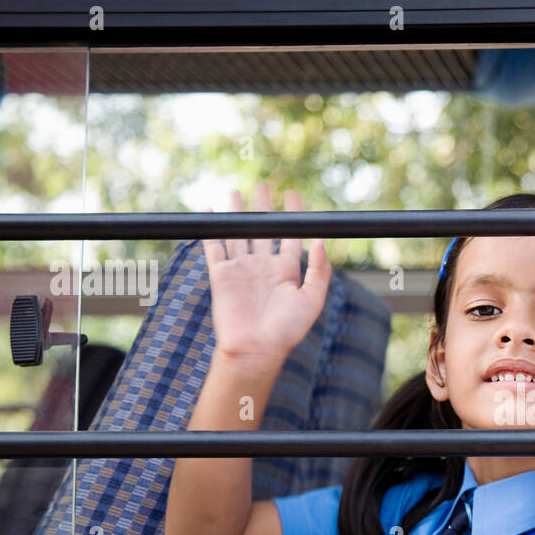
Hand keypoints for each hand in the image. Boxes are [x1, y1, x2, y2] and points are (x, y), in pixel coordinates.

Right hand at [202, 181, 331, 369]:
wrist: (255, 350)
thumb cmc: (286, 331)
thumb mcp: (312, 301)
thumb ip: (320, 271)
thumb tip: (323, 240)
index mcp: (287, 272)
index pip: (290, 236)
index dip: (292, 215)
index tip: (293, 194)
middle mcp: (264, 268)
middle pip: (263, 230)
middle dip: (263, 207)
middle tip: (263, 184)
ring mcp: (242, 270)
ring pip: (239, 234)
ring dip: (238, 213)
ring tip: (236, 191)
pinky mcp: (221, 276)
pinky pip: (214, 248)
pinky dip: (211, 231)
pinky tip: (211, 213)